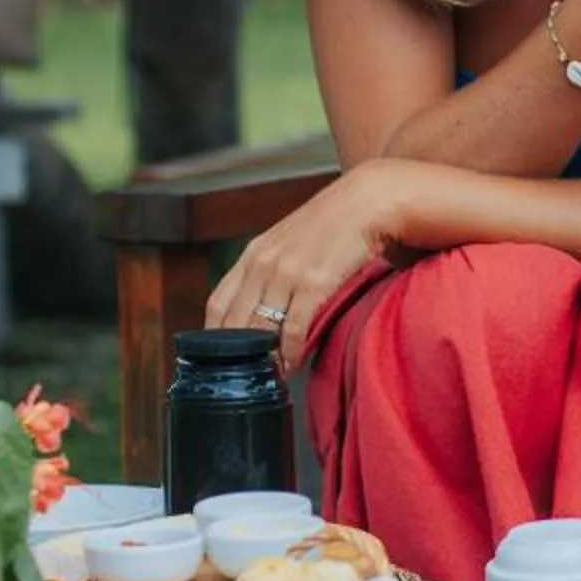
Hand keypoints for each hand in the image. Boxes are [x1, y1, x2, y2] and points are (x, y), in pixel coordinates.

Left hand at [201, 159, 417, 366]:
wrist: (367, 202)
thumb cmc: (332, 225)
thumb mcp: (289, 243)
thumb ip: (271, 270)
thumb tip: (264, 308)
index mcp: (253, 254)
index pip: (217, 304)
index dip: (213, 338)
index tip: (221, 359)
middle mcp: (263, 263)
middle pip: (234, 322)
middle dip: (236, 355)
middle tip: (243, 378)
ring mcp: (287, 273)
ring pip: (260, 328)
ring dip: (262, 360)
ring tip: (268, 378)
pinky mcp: (314, 282)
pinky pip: (293, 327)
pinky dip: (289, 351)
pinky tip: (292, 363)